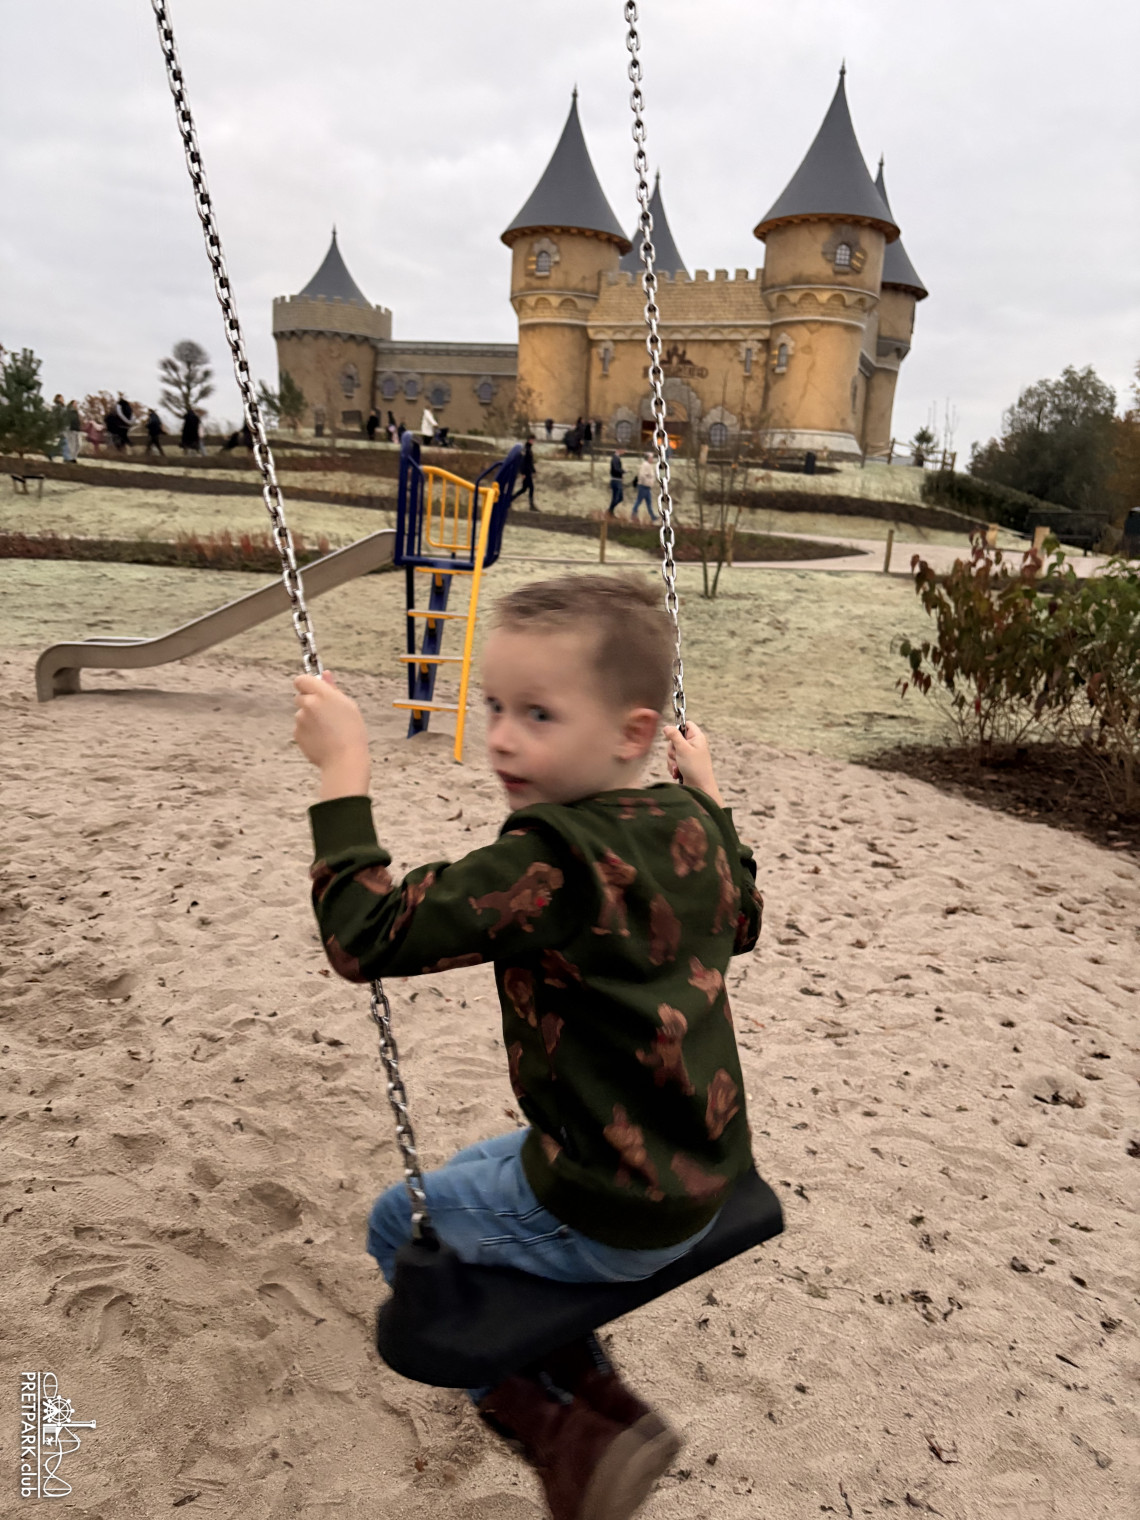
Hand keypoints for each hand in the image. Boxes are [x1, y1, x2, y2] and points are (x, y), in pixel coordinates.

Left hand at [293, 672, 370, 796]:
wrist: (344, 760)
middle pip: (300, 697)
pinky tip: (322, 739)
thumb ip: (333, 688)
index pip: (301, 679)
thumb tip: (325, 674)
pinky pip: (300, 729)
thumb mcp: (348, 706)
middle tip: (325, 714)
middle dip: (309, 702)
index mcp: (322, 694)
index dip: (307, 684)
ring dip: (310, 719)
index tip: (313, 689)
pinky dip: (308, 732)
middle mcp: (308, 705)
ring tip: (328, 731)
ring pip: (301, 714)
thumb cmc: (351, 732)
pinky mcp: (297, 734)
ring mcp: (300, 720)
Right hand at [663, 720, 722, 805]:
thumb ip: (674, 736)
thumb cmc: (695, 768)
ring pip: (672, 751)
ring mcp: (688, 754)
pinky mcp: (684, 763)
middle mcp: (693, 745)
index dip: (678, 728)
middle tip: (678, 756)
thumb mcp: (683, 749)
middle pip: (675, 739)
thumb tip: (667, 727)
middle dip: (672, 750)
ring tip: (679, 768)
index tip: (673, 736)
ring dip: (672, 760)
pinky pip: (673, 760)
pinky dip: (673, 767)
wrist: (699, 788)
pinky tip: (678, 773)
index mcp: (697, 737)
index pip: (686, 724)